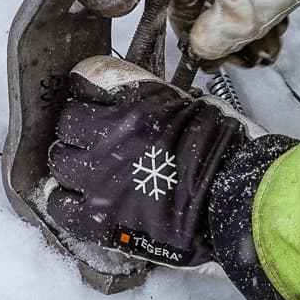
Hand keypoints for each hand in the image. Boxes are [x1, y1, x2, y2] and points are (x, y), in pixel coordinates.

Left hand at [43, 56, 254, 266]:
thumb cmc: (225, 152)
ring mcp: (98, 179)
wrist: (239, 201)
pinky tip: (84, 201)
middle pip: (68, 122)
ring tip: (94, 173)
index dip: (89, 90)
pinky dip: (66, 201)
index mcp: (132, 102)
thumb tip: (127, 101)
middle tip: (99, 141)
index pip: (84, 80)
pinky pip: (59, 204)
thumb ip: (149, 101)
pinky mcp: (98, 219)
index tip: (94, 98)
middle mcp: (108, 136)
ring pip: (61, 162)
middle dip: (81, 130)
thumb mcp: (190, 103)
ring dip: (74, 164)